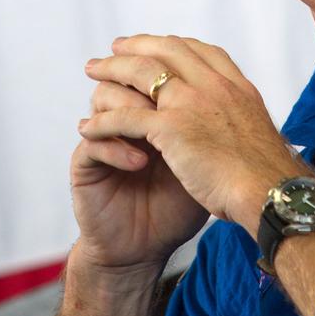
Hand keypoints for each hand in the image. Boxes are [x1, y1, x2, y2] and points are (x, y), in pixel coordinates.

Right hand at [70, 58, 207, 270]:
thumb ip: (207, 127)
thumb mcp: (199, 162)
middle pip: (127, 72)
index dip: (169, 65)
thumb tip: (230, 93)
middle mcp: (125, 115)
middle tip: (162, 94)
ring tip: (155, 135)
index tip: (191, 76)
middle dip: (145, 78)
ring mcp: (103, 136)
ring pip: (104, 97)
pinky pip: (93, 141)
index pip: (156, 67)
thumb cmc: (177, 206)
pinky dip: (117, 148)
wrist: (146, 250)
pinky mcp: (84, 164)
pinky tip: (139, 163)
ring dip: (132, 110)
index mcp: (153, 109)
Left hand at [79, 35, 300, 237]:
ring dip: (113, 70)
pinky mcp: (171, 127)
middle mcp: (213, 84)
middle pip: (167, 50)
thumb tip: (235, 122)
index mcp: (235, 85)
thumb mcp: (259, 131)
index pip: (199, 50)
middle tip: (116, 47)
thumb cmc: (268, 176)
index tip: (157, 45)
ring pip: (141, 73)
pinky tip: (88, 126)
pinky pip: (126, 116)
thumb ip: (239, 118)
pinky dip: (104, 120)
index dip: (173, 45)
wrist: (270, 192)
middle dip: (138, 45)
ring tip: (93, 71)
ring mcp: (191, 101)